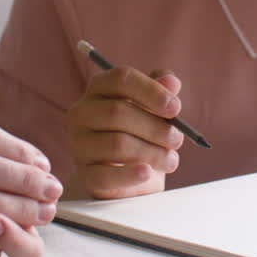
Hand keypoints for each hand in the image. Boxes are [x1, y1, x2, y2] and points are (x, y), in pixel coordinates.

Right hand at [67, 65, 185, 198]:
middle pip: (118, 112)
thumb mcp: (156, 110)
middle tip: (177, 139)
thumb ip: (163, 92)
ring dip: (152, 152)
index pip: (121, 79)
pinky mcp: (85, 175)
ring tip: (170, 160)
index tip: (175, 108)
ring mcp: (79, 145)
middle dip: (155, 127)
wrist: (132, 178)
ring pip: (117, 144)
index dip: (151, 91)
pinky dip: (130, 174)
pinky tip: (147, 172)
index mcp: (100, 88)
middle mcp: (82, 113)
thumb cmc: (143, 134)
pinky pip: (106, 175)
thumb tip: (171, 82)